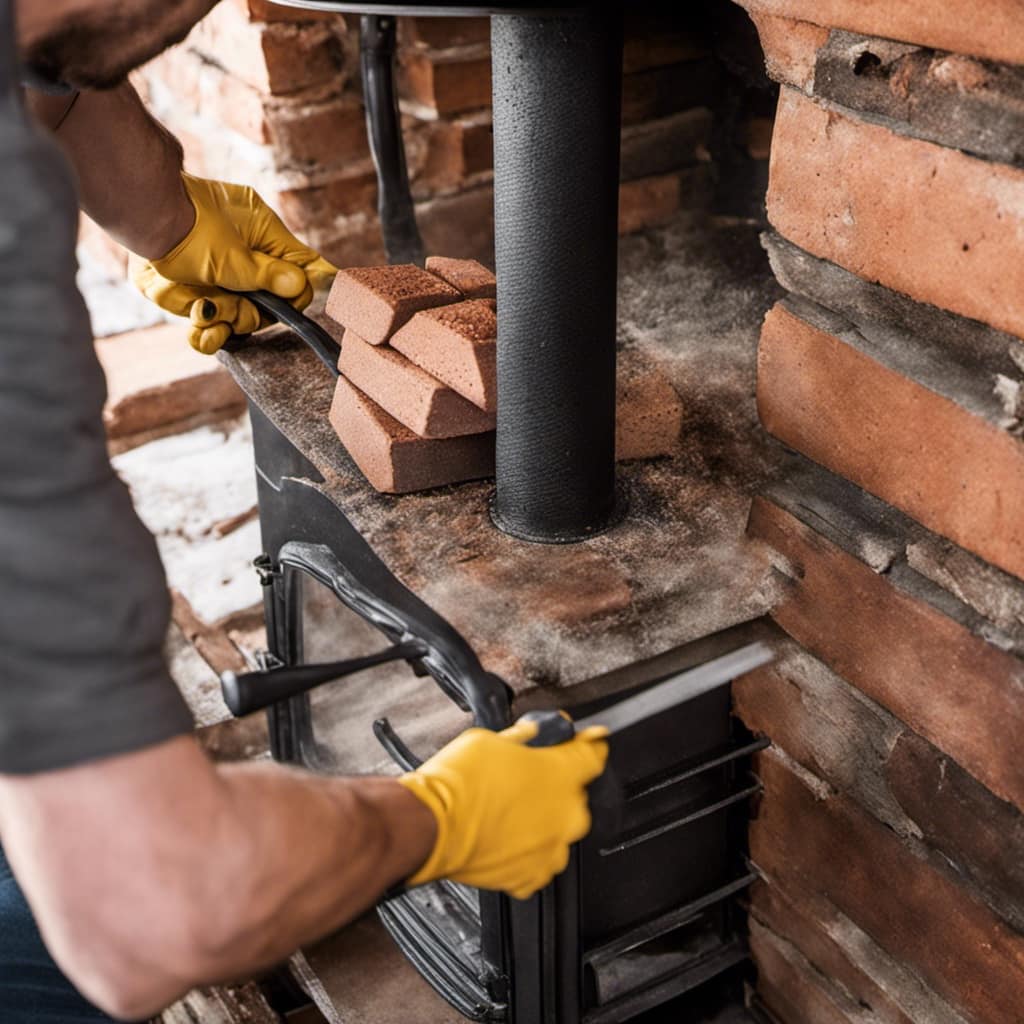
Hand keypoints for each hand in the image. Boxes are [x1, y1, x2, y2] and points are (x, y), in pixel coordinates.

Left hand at [130, 173, 337, 353]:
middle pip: (264, 301)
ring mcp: (216, 272)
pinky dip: (204, 331)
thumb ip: (269, 277)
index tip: (289, 309)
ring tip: (203, 314)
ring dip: (220, 321)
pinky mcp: (192, 286)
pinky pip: (209, 319)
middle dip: (245, 313)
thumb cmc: (188, 225)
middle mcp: (243, 254)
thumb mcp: (235, 258)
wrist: (139, 217)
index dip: (297, 294)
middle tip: (226, 309)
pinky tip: (199, 336)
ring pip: (234, 313)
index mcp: (263, 235)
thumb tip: (302, 285)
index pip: (299, 269)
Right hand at [397, 717, 608, 899]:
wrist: (429, 825)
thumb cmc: (457, 782)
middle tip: (525, 778)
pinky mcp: (531, 876)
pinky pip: (539, 860)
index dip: (588, 745)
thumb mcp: (494, 739)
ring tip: (508, 810)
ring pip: (558, 830)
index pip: (594, 755)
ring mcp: (551, 849)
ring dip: (541, 820)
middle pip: (575, 795)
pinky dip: (526, 849)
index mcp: (562, 775)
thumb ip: (528, 737)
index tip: (585, 744)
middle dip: (555, 786)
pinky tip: (504, 835)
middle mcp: (566, 814)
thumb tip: (538, 732)